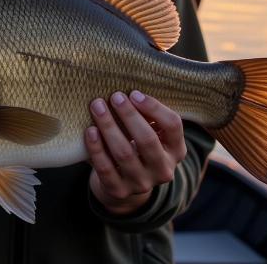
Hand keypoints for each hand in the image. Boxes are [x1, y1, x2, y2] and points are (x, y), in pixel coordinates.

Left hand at [85, 90, 186, 214]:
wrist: (124, 180)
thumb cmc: (138, 142)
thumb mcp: (151, 129)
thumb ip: (149, 111)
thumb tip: (139, 75)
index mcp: (176, 150)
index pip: (173, 126)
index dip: (154, 108)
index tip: (134, 93)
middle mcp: (163, 169)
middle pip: (147, 140)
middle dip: (129, 115)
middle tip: (114, 96)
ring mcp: (141, 183)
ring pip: (124, 153)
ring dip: (109, 127)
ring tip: (97, 106)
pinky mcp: (119, 190)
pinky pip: (105, 168)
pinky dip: (97, 148)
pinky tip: (90, 130)